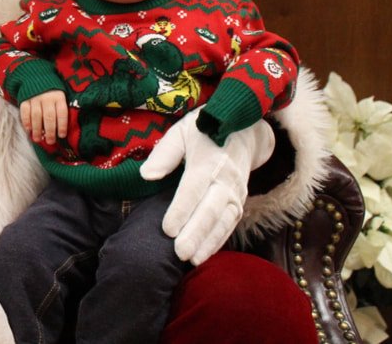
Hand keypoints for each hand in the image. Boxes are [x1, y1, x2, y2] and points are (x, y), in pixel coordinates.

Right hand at [21, 90, 66, 144]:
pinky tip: (28, 130)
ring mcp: (35, 98)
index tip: (62, 136)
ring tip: (38, 139)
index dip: (62, 125)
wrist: (36, 77)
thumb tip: (61, 129)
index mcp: (59, 97)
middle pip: (49, 117)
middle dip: (50, 131)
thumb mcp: (61, 96)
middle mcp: (47, 97)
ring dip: (37, 129)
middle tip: (50, 142)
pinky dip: (26, 122)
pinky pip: (25, 111)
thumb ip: (61, 109)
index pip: (62, 113)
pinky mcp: (25, 99)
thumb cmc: (52, 92)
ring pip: (36, 116)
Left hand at [140, 108, 274, 264]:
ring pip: (222, 221)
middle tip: (179, 253)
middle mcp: (225, 179)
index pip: (194, 188)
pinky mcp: (240, 202)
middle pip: (210, 210)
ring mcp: (236, 193)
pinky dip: (218, 241)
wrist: (244, 132)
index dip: (181, 210)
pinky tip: (204, 255)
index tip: (167, 229)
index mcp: (208, 160)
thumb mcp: (181, 131)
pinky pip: (230, 225)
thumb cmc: (204, 131)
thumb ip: (164, 154)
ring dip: (207, 242)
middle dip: (195, 233)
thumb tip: (146, 175)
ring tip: (191, 260)